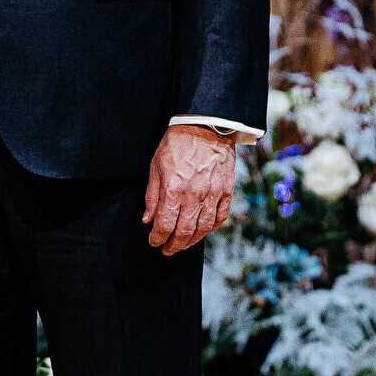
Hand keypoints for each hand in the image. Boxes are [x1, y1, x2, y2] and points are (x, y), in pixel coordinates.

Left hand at [142, 125, 238, 255]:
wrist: (206, 125)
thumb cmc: (177, 143)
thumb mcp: (156, 166)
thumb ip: (152, 196)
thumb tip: (148, 219)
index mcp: (174, 189)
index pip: (164, 225)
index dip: (157, 238)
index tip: (154, 242)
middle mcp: (194, 195)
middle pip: (184, 232)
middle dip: (173, 245)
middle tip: (167, 250)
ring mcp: (213, 193)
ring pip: (203, 229)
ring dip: (192, 241)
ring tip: (183, 244)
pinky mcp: (227, 190)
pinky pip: (221, 217)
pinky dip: (212, 228)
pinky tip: (203, 230)